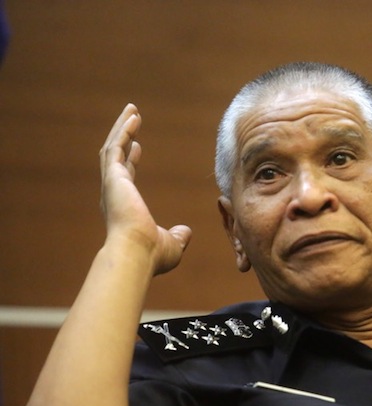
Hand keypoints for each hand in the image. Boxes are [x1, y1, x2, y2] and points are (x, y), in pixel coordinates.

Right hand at [99, 104, 191, 274]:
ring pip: (112, 147)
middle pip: (115, 156)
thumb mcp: (171, 245)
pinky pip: (116, 147)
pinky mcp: (113, 177)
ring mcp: (111, 184)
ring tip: (131, 110)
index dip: (131, 160)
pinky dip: (123, 130)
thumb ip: (177, 236)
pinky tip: (133, 117)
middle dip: (122, 136)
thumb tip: (186, 232)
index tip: (138, 147)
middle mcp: (112, 193)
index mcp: (122, 206)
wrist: (137, 253)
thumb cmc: (151, 255)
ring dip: (121, 127)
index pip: (125, 177)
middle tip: (130, 119)